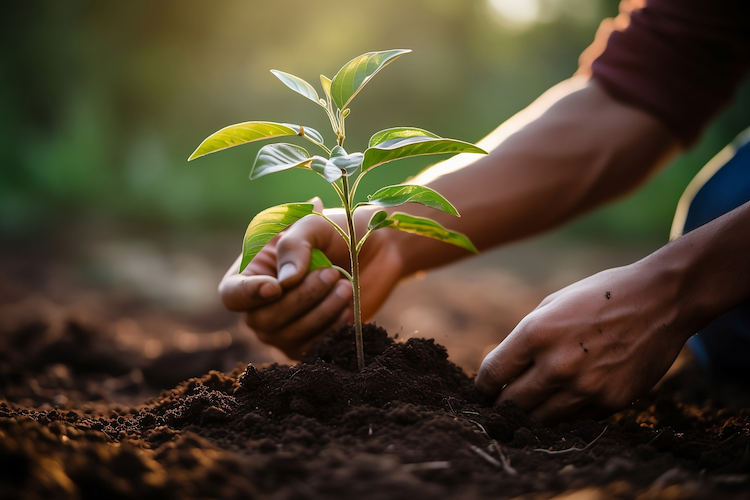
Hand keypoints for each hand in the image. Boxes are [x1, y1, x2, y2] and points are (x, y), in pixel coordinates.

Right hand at [218, 199, 404, 358]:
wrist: (376, 250)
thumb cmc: (339, 232)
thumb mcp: (314, 225)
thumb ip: (294, 246)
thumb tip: (284, 284)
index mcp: (253, 272)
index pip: (233, 294)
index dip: (249, 295)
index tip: (276, 287)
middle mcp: (263, 304)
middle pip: (262, 320)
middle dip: (300, 299)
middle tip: (332, 274)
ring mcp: (285, 328)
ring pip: (288, 336)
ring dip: (320, 312)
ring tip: (346, 287)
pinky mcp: (311, 342)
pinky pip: (311, 349)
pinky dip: (331, 330)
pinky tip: (348, 308)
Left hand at [475, 261, 691, 421]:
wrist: (661, 300)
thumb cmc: (601, 295)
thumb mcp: (552, 304)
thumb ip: (526, 337)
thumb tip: (505, 367)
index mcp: (536, 333)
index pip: (492, 374)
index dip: (482, 386)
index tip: (483, 389)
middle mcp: (557, 365)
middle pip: (511, 404)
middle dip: (501, 405)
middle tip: (500, 405)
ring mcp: (585, 388)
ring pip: (540, 420)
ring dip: (531, 415)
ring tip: (528, 408)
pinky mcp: (609, 403)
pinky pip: (573, 420)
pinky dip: (563, 414)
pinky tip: (563, 401)